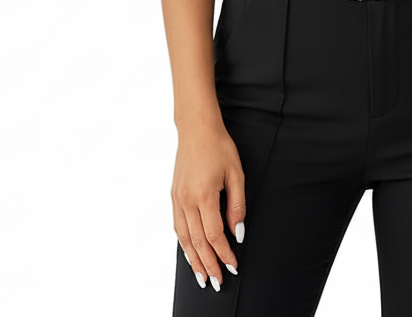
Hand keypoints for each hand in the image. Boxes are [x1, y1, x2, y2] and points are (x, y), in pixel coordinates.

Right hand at [172, 122, 245, 291]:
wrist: (196, 129)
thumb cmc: (219, 147)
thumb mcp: (236, 174)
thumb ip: (237, 205)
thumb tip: (237, 232)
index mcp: (204, 196)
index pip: (215, 235)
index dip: (224, 254)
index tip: (233, 266)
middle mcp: (187, 201)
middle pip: (198, 242)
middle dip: (208, 264)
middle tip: (216, 282)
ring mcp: (177, 199)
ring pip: (184, 238)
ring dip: (193, 259)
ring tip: (201, 276)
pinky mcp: (173, 196)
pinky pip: (177, 226)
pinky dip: (184, 243)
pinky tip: (189, 252)